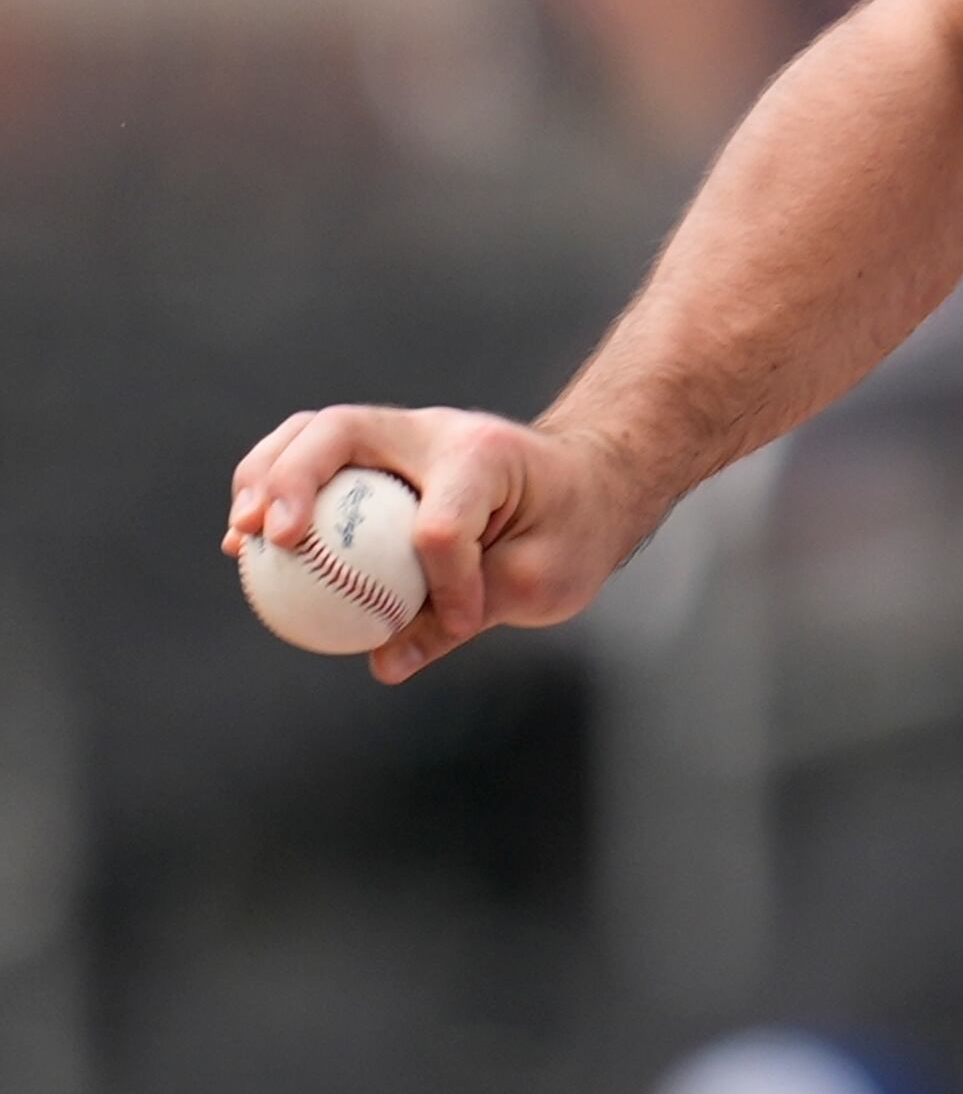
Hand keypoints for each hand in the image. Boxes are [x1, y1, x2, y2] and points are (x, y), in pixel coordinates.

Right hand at [224, 406, 650, 681]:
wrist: (590, 483)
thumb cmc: (572, 532)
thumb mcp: (543, 583)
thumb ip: (463, 618)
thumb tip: (383, 663)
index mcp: (486, 459)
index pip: (442, 524)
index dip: (446, 583)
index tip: (463, 621)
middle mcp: (439, 431)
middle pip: (343, 429)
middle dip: (292, 479)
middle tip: (269, 538)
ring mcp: (406, 434)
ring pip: (315, 431)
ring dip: (266, 477)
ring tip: (240, 537)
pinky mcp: (382, 454)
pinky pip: (315, 457)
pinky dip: (274, 488)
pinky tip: (248, 542)